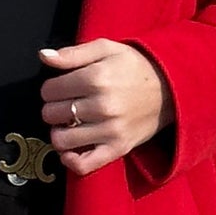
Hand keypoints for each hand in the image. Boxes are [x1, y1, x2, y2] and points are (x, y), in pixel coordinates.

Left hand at [38, 39, 172, 173]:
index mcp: (96, 78)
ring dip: (58, 132)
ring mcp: (110, 130)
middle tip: (66, 104)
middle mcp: (102, 106)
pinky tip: (69, 150)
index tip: (60, 88)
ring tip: (69, 124)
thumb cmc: (135, 66)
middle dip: (53, 108)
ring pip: (61, 139)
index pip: (50, 90)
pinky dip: (70, 161)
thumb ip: (73, 53)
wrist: (171, 89)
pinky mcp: (118, 149)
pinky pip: (84, 165)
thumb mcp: (107, 48)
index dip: (50, 88)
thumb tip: (44, 56)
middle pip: (52, 114)